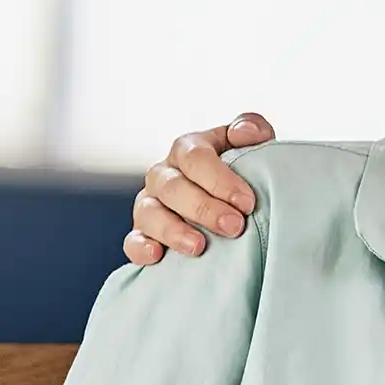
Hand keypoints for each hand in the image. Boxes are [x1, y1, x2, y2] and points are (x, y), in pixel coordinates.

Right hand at [124, 113, 276, 263]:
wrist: (231, 202)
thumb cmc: (242, 171)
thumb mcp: (252, 144)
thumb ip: (253, 129)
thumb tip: (247, 133)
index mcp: (188, 149)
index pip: (196, 157)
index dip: (220, 180)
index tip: (247, 203)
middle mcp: (164, 174)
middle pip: (172, 187)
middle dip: (204, 209)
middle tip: (234, 227)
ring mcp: (149, 203)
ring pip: (149, 213)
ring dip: (173, 230)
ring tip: (199, 247)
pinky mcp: (142, 232)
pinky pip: (132, 240)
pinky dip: (141, 248)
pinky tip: (157, 256)